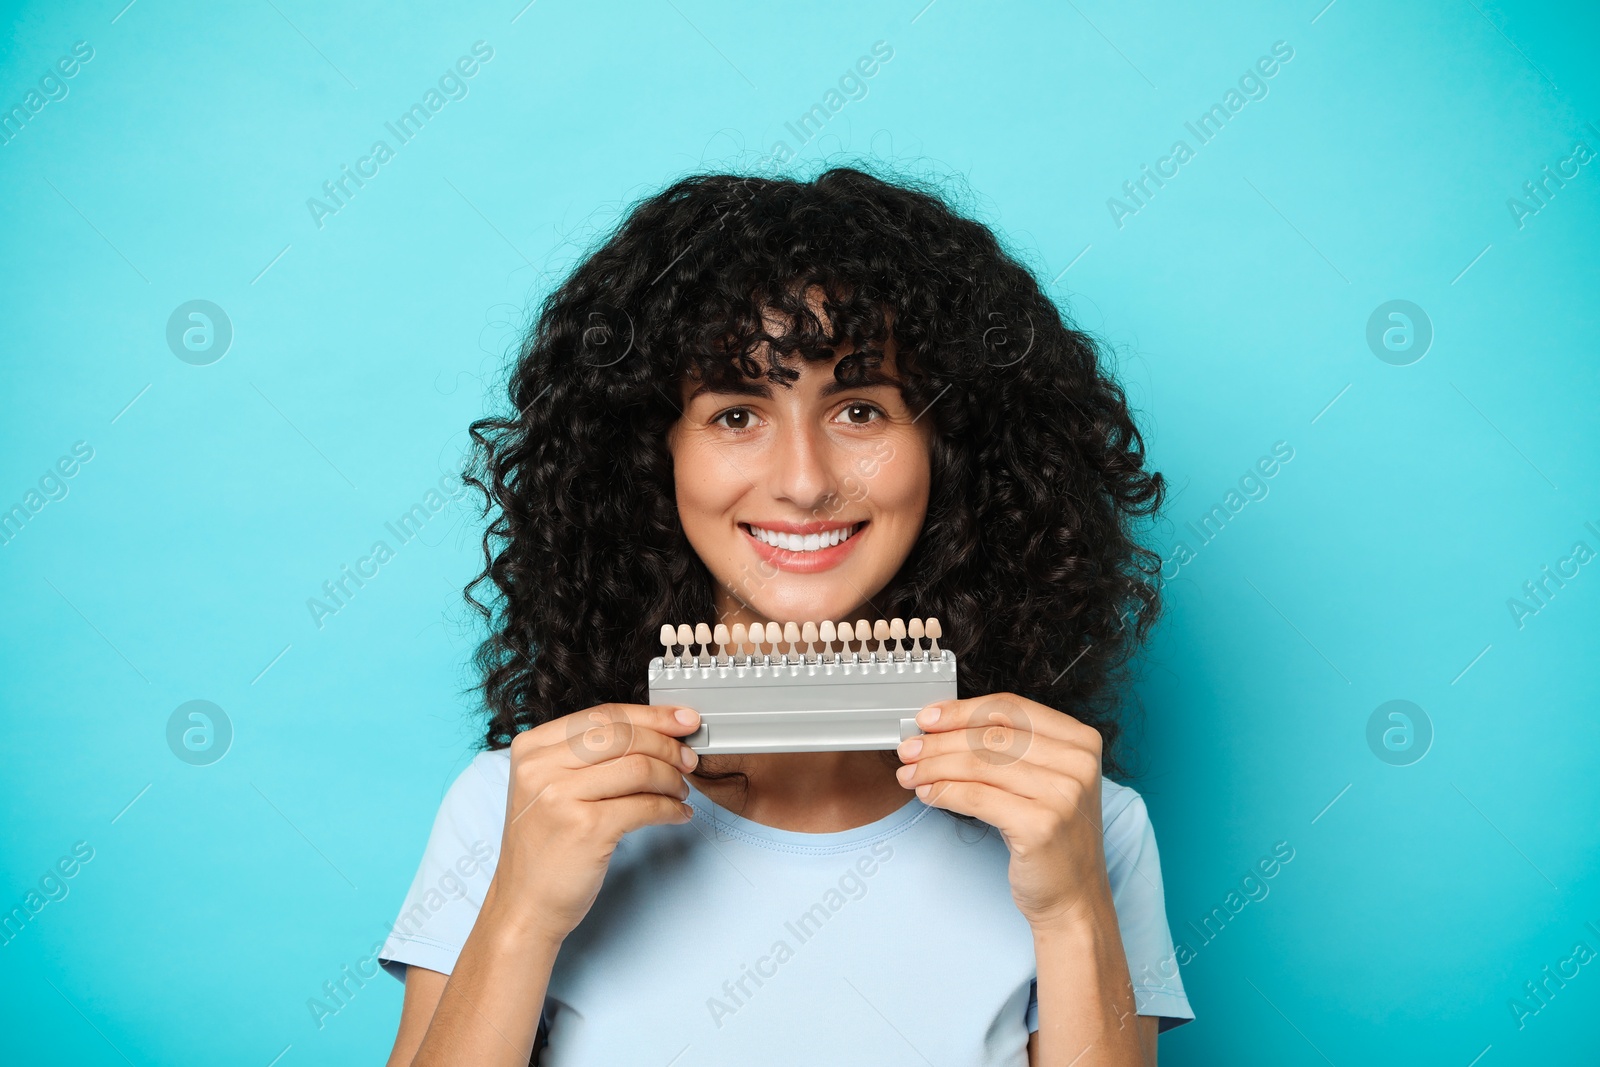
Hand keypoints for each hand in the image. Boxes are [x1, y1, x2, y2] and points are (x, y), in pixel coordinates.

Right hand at [484, 703, 701, 945]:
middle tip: (688, 760)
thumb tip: (653, 732)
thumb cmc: (544, 847)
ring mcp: (560, 796)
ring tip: (680, 791)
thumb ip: (587, 757)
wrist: (524, 905)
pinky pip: (645, 805)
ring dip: (671, 779)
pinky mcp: (586, 828)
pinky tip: (678, 814)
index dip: (651, 715)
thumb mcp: (549, 788)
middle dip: (667, 745)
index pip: (603, 715)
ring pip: (639, 767)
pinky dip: (670, 809)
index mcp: (532, 749)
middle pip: (624, 735)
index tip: (682, 719)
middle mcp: (541, 767)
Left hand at [895, 694, 1110, 929]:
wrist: (1075, 897)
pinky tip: (927, 794)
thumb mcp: (1041, 781)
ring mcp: (1063, 795)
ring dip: (934, 767)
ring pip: (979, 764)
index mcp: (1082, 741)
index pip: (1010, 709)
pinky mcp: (1041, 825)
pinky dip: (944, 792)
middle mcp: (1077, 763)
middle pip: (990, 736)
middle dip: (940, 741)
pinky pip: (976, 797)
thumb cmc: (1051, 837)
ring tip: (910, 772)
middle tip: (909, 748)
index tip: (928, 717)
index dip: (962, 710)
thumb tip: (942, 727)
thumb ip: (1007, 749)